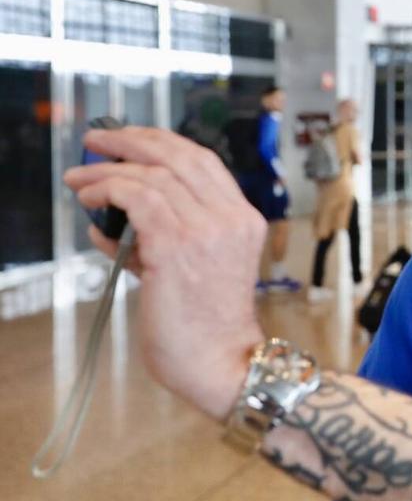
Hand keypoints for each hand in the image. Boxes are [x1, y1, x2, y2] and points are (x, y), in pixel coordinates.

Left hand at [64, 127, 265, 420]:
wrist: (219, 362)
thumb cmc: (205, 326)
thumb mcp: (197, 268)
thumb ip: (162, 238)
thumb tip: (112, 220)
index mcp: (244, 220)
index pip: (204, 162)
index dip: (163, 142)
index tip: (131, 140)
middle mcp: (231, 218)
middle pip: (180, 156)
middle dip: (132, 140)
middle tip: (98, 139)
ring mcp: (207, 230)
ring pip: (152, 175)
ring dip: (107, 170)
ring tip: (79, 178)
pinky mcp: (176, 247)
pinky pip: (137, 198)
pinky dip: (107, 191)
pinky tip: (89, 200)